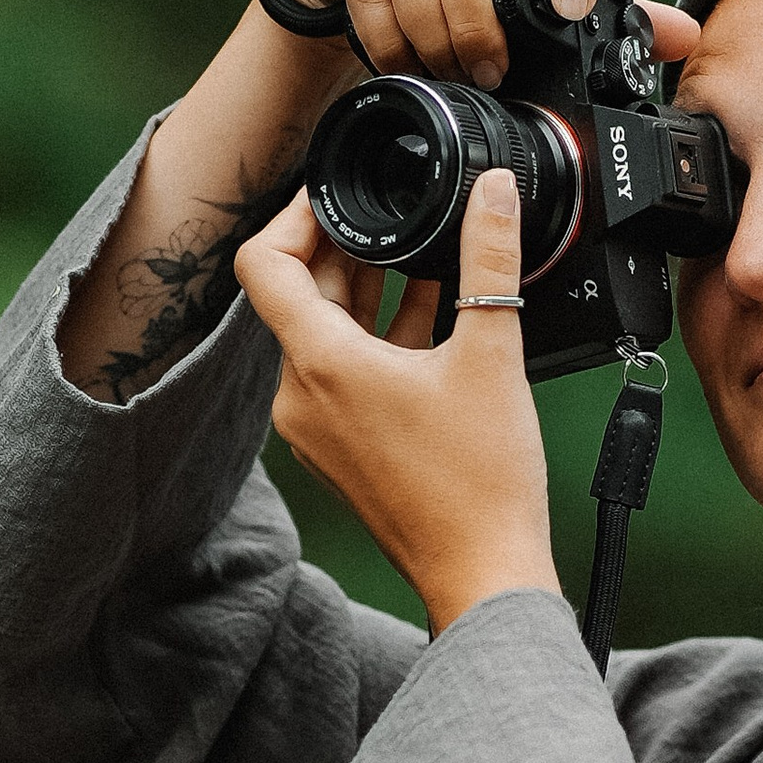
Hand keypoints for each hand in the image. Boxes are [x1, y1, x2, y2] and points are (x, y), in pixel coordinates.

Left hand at [235, 171, 558, 631]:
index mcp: (321, 364)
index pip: (265, 262)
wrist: (481, 571)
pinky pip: (340, 375)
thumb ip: (490, 257)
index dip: (296, 215)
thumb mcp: (493, 351)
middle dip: (343, 250)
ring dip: (364, 293)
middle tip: (390, 217)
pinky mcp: (339, 449)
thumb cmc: (480, 483)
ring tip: (416, 260)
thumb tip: (496, 190)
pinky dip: (373, 340)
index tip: (337, 194)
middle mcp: (302, 396)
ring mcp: (315, 428)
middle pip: (297, 295)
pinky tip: (428, 321)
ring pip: (321, 335)